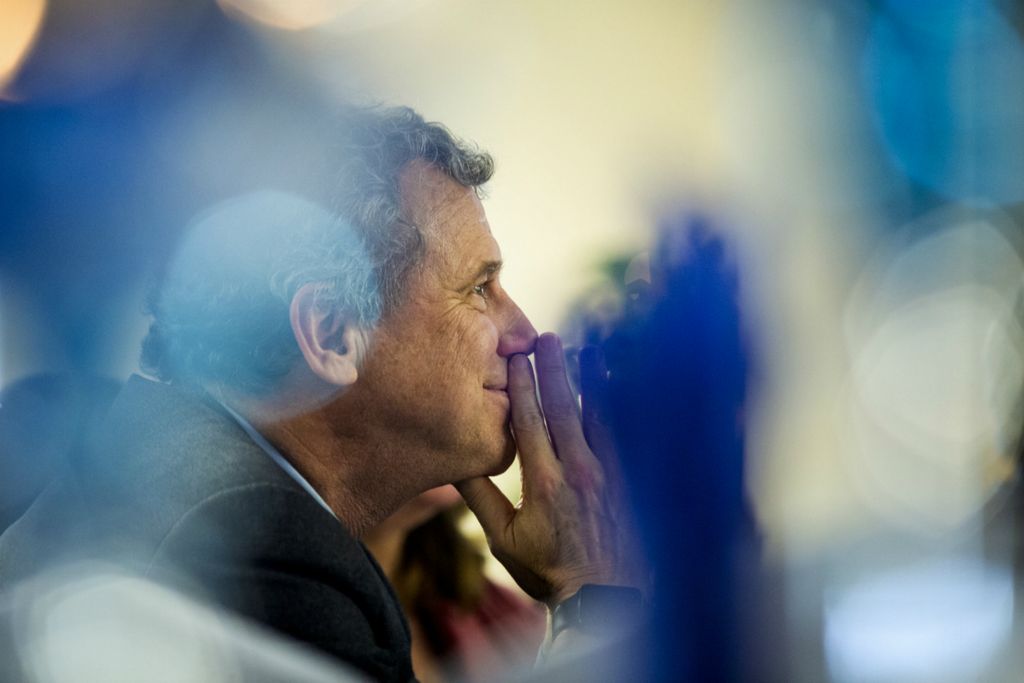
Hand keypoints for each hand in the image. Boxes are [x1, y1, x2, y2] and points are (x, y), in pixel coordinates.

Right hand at [457, 333, 639, 607]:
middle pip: (564, 407)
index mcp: (544, 481)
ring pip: (600, 415)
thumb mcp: (503, 540)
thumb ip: (480, 497)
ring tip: (589, 350)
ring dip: (592, 380)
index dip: (522, 385)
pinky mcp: (630, 481)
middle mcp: (579, 470)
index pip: (529, 420)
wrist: (605, 601)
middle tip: (547, 338)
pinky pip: (624, 435)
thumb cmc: (549, 572)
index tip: (516, 357)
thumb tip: (455, 460)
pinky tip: (620, 389)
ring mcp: (610, 474)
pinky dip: (620, 408)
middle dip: (554, 369)